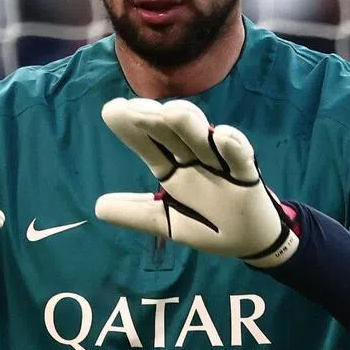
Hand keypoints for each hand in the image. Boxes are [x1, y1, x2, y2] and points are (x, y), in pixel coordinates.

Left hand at [95, 98, 298, 267]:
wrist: (252, 241)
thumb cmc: (208, 224)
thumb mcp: (169, 223)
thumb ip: (138, 215)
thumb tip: (97, 207)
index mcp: (173, 170)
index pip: (149, 146)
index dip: (131, 130)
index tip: (112, 110)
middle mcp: (193, 160)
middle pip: (172, 136)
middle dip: (154, 121)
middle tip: (134, 108)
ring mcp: (220, 165)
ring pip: (203, 139)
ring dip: (189, 125)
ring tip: (171, 111)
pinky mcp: (248, 175)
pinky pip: (240, 159)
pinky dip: (233, 146)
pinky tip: (223, 135)